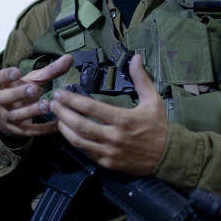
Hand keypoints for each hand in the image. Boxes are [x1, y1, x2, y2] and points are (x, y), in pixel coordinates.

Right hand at [0, 54, 73, 141]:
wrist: (9, 118)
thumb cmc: (22, 94)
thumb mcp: (32, 81)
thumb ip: (49, 71)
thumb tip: (69, 58)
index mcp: (5, 86)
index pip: (1, 79)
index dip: (7, 75)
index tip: (17, 72)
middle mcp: (4, 101)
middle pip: (7, 97)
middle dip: (20, 93)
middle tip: (34, 89)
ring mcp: (9, 117)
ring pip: (17, 115)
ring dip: (31, 111)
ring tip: (46, 105)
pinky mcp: (18, 130)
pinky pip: (30, 131)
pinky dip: (43, 128)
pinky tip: (56, 124)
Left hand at [49, 54, 167, 175]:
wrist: (168, 156)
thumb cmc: (159, 126)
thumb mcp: (153, 100)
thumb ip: (141, 78)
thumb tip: (134, 57)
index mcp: (123, 119)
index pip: (90, 108)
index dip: (71, 100)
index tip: (61, 93)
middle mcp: (113, 137)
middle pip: (79, 124)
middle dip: (62, 113)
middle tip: (52, 104)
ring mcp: (109, 152)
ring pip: (79, 141)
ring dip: (64, 128)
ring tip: (56, 118)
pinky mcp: (108, 163)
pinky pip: (87, 152)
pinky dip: (76, 142)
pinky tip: (69, 133)